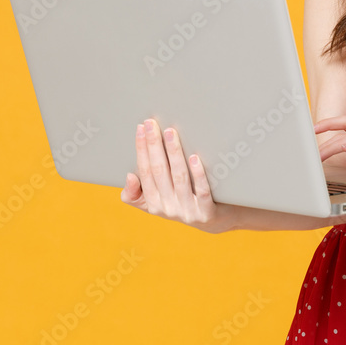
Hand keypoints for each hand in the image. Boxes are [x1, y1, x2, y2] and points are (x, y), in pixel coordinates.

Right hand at [120, 118, 232, 233]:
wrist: (215, 221)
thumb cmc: (184, 201)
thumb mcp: (157, 201)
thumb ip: (138, 193)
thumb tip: (130, 176)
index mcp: (153, 204)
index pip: (145, 172)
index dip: (141, 149)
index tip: (141, 128)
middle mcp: (168, 209)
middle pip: (159, 171)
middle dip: (154, 144)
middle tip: (152, 123)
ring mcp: (187, 211)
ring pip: (179, 178)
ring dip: (174, 153)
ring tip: (171, 132)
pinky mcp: (206, 213)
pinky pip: (201, 192)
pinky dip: (198, 174)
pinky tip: (195, 157)